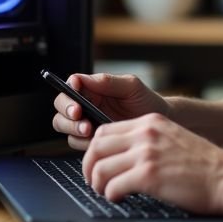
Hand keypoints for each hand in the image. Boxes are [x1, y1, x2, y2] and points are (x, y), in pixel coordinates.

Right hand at [51, 73, 169, 150]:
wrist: (162, 124)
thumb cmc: (146, 101)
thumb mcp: (131, 86)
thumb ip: (106, 82)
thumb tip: (79, 79)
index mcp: (92, 89)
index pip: (69, 88)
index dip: (67, 94)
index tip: (76, 101)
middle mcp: (86, 105)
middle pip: (61, 108)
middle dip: (67, 113)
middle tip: (80, 117)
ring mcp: (87, 123)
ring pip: (64, 126)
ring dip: (72, 128)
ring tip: (89, 130)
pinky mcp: (92, 141)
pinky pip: (77, 142)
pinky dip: (82, 143)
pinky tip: (95, 141)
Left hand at [82, 113, 222, 213]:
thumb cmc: (205, 165)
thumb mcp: (173, 139)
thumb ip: (149, 140)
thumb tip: (122, 155)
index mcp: (150, 122)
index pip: (105, 130)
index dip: (95, 150)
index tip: (96, 164)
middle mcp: (146, 133)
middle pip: (96, 146)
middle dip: (89, 167)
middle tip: (94, 181)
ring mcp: (146, 153)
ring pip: (100, 167)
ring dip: (98, 183)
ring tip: (106, 192)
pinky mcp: (148, 175)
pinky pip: (113, 185)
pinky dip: (111, 194)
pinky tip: (119, 198)